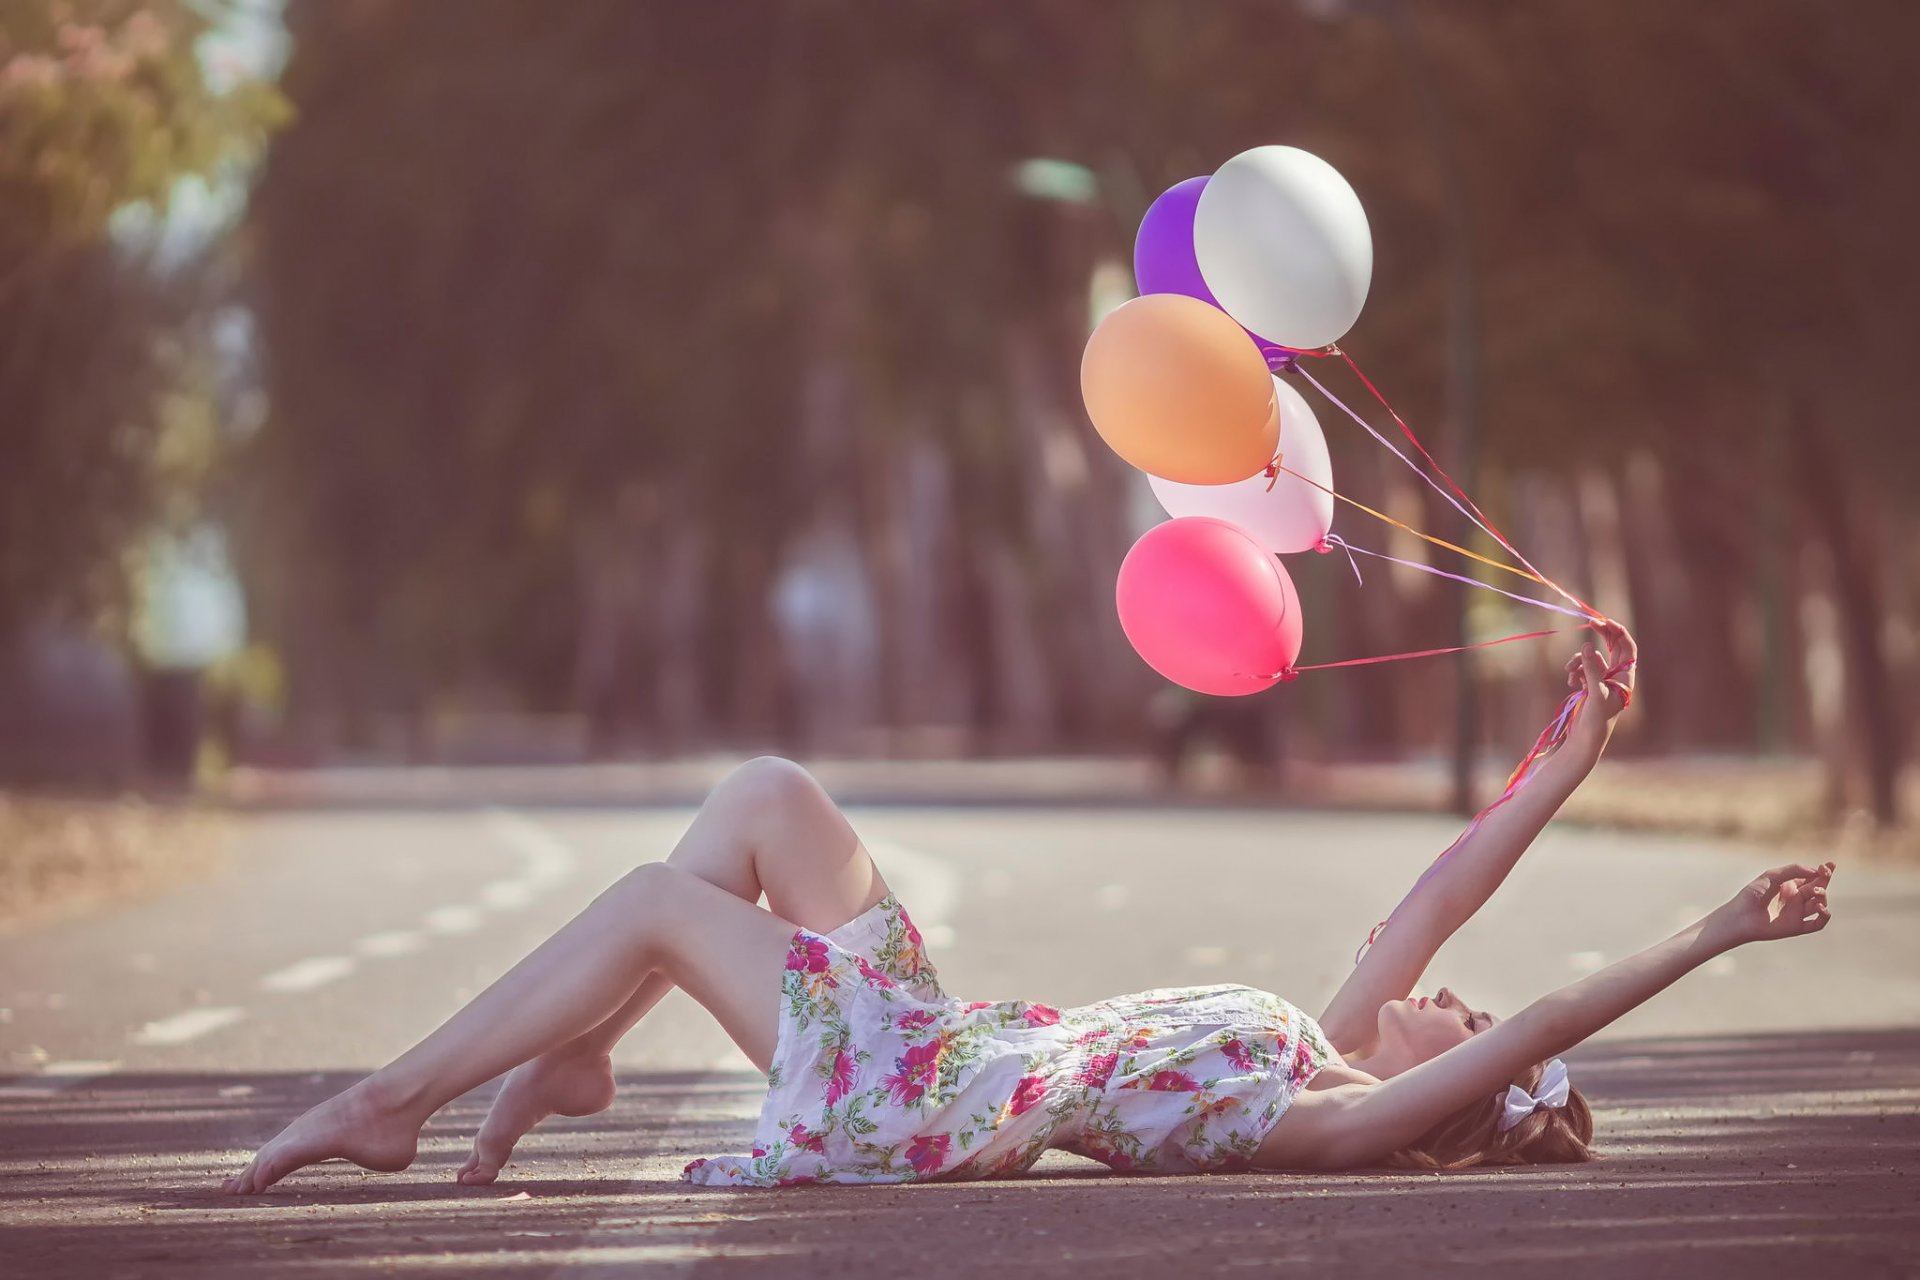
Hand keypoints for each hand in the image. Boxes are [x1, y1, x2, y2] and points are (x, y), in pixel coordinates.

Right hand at [1564, 620, 1636, 756]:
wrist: (1586, 740)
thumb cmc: (1596, 720)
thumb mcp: (1594, 693)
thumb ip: (1591, 669)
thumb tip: (1587, 645)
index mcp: (1625, 678)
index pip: (1627, 648)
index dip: (1617, 632)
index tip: (1603, 621)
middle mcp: (1616, 677)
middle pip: (1613, 647)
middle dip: (1601, 635)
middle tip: (1591, 622)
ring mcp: (1603, 681)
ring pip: (1592, 658)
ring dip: (1579, 660)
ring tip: (1569, 672)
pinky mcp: (1590, 686)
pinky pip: (1583, 669)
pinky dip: (1575, 671)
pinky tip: (1571, 683)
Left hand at [1708, 861, 1834, 946]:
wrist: (1741, 916)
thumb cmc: (1753, 894)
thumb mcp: (1772, 876)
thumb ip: (1793, 870)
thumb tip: (1816, 871)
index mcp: (1789, 886)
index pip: (1812, 877)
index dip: (1823, 871)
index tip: (1829, 865)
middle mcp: (1796, 899)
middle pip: (1818, 889)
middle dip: (1824, 880)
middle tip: (1825, 873)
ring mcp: (1798, 913)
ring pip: (1820, 904)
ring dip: (1823, 896)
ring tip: (1814, 891)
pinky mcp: (1797, 927)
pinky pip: (1818, 924)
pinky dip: (1824, 916)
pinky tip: (1821, 907)